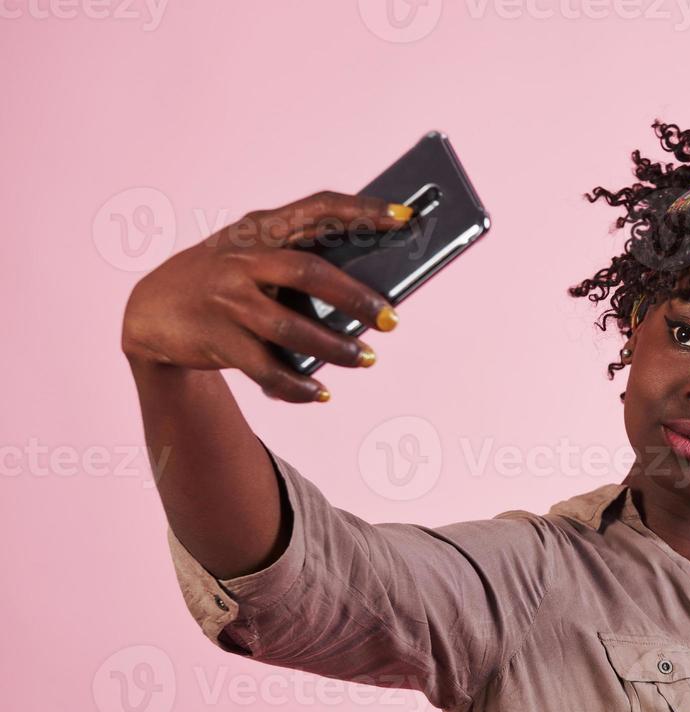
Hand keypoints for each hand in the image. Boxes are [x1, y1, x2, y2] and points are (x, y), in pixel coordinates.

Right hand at [121, 190, 412, 401]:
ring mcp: (226, 299)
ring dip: (335, 348)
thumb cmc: (225, 281)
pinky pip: (266, 368)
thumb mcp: (254, 257)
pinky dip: (297, 385)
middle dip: (356, 298)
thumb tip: (371, 288)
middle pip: (309, 273)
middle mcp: (241, 259)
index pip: (317, 208)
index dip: (362, 211)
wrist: (151, 310)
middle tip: (391, 320)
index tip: (404, 216)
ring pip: (290, 327)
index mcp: (260, 229)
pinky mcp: (216, 339)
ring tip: (367, 359)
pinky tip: (320, 391)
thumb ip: (300, 261)